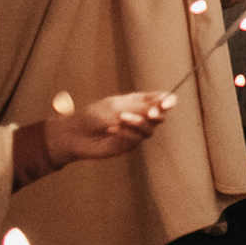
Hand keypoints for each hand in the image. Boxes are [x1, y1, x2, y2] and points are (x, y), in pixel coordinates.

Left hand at [44, 91, 177, 165]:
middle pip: (159, 116)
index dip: (167, 100)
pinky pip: (137, 140)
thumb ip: (141, 108)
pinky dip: (127, 134)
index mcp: (137, 101)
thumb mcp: (118, 107)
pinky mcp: (130, 145)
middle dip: (156, 114)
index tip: (168, 103)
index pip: (159, 99)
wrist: (76, 135)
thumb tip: (163, 106)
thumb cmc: (94, 116)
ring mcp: (135, 131)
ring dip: (137, 123)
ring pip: (149, 130)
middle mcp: (139, 116)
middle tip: (151, 113)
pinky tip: (113, 130)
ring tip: (121, 120)